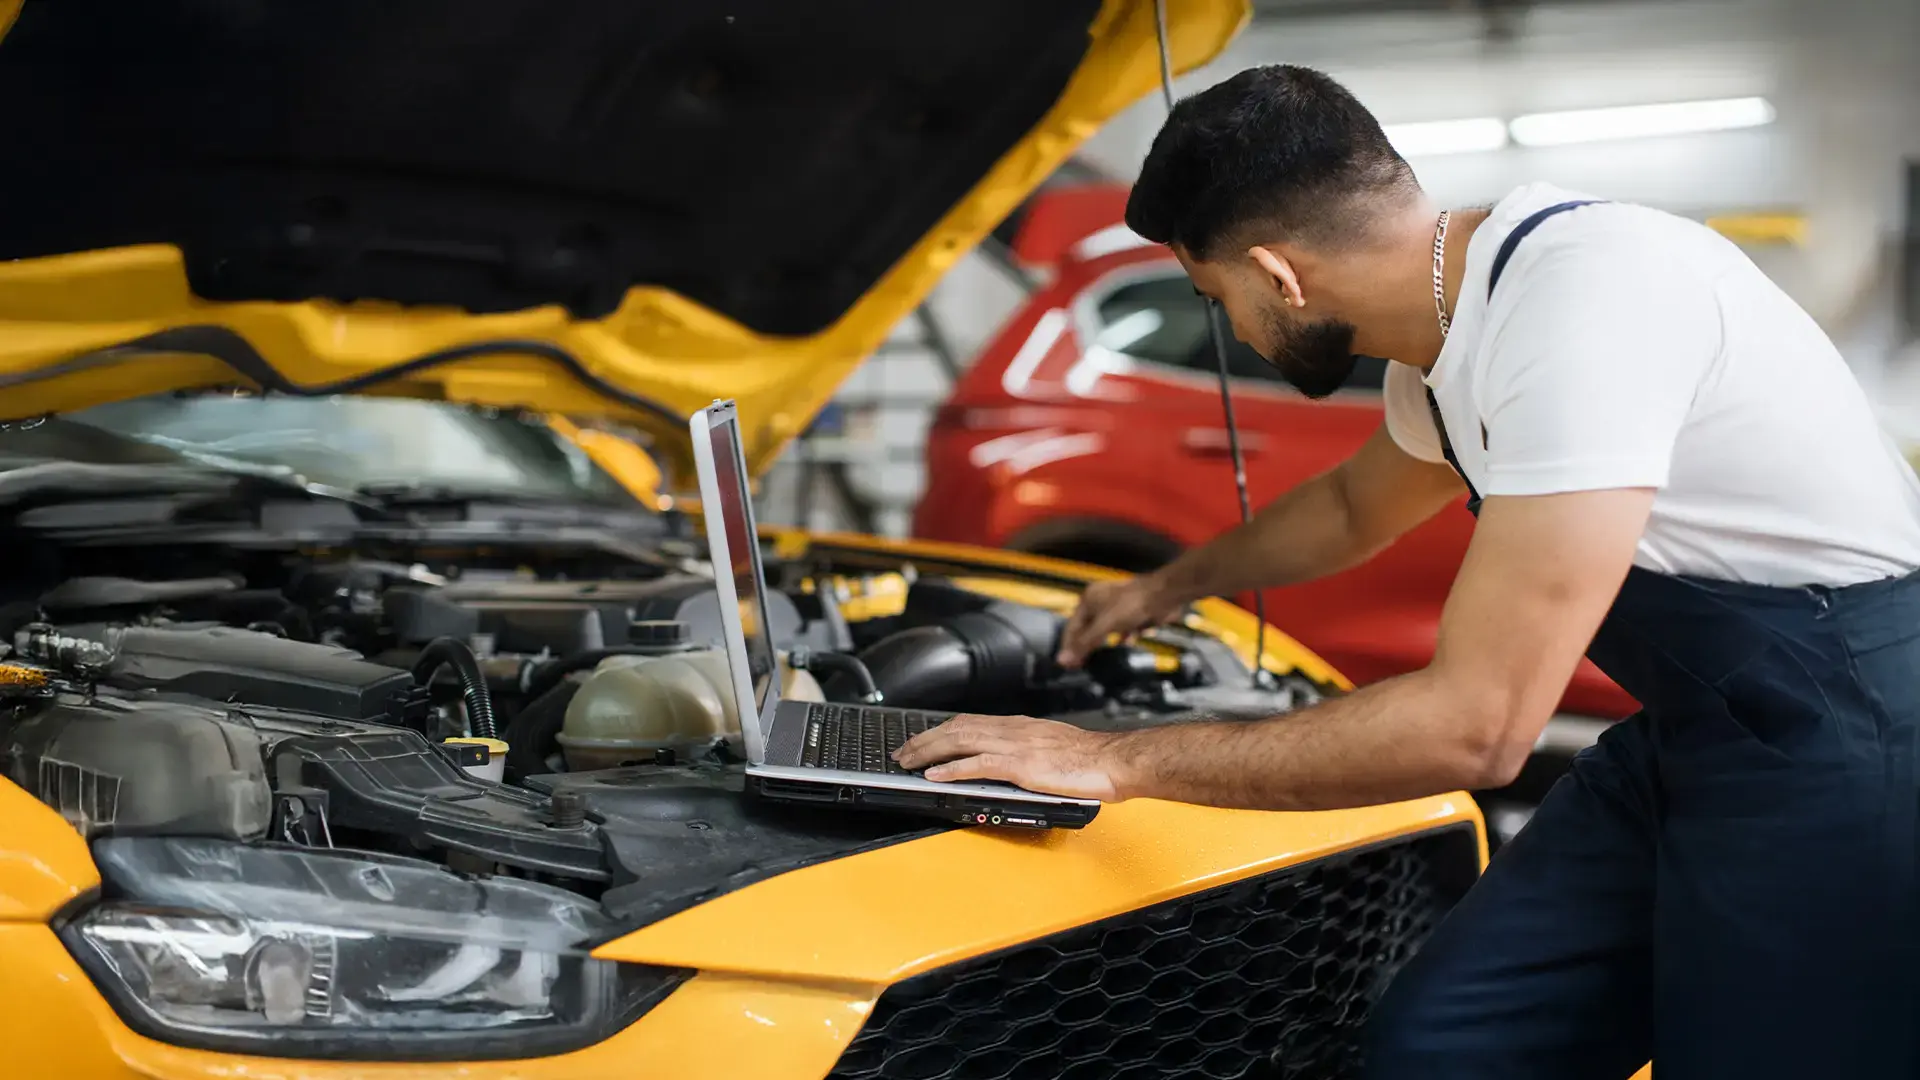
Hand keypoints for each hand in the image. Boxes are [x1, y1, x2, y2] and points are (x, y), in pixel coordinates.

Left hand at [893, 713, 1130, 801]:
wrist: (1115, 760)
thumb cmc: (1092, 759)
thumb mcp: (1052, 746)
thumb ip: (1027, 750)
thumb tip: (1010, 761)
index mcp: (1020, 726)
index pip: (970, 722)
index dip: (941, 730)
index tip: (922, 739)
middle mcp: (1013, 730)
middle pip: (957, 728)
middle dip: (926, 740)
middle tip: (904, 752)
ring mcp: (1016, 746)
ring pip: (961, 741)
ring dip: (930, 752)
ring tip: (909, 762)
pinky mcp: (1022, 766)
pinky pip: (978, 765)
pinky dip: (952, 769)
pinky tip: (935, 775)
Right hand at [1057, 576, 1185, 668]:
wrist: (1163, 596)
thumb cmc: (1130, 606)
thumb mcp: (1104, 625)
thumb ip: (1084, 643)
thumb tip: (1062, 660)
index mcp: (1088, 600)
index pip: (1071, 626)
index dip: (1068, 646)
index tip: (1065, 665)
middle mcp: (1100, 602)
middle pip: (1087, 629)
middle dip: (1085, 646)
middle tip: (1080, 666)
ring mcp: (1117, 608)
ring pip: (1105, 630)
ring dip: (1102, 644)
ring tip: (1097, 661)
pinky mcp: (1133, 614)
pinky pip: (1123, 630)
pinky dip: (1123, 638)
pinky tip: (1124, 645)